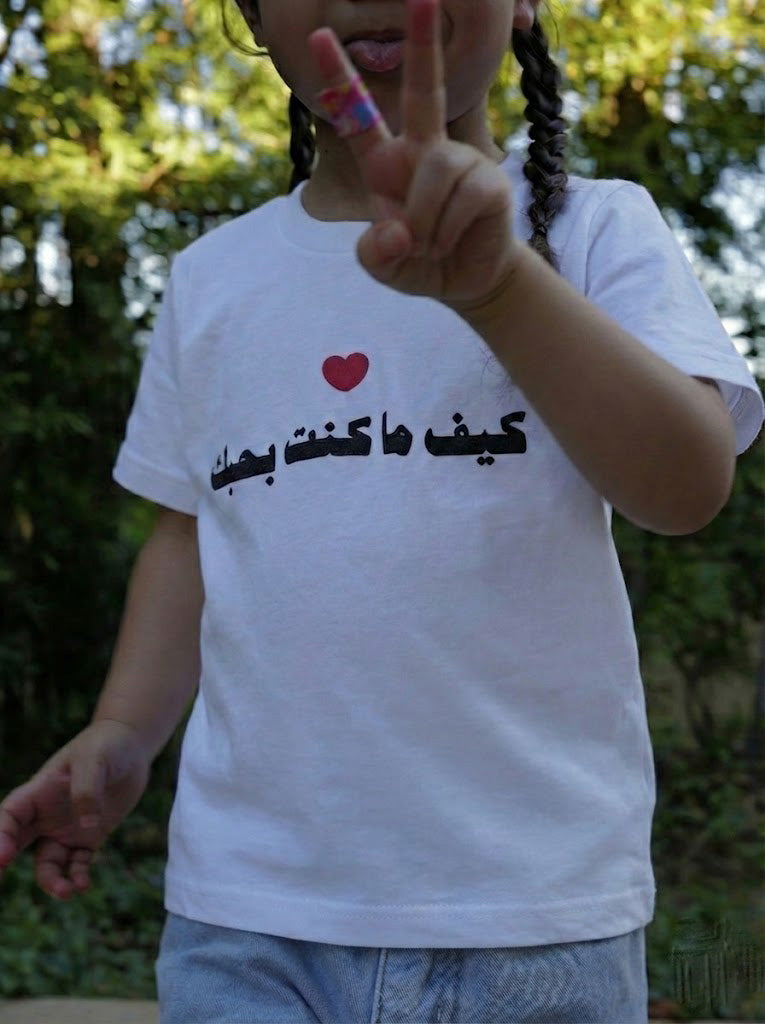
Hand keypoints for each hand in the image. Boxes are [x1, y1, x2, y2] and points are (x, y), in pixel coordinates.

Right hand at [0, 720, 150, 899]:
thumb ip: (87, 790)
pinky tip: (83, 884)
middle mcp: (46, 814)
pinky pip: (76, 863)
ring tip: (68, 892)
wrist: (131, 748)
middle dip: (2, 864)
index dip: (0, 837)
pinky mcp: (90, 837)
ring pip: (47, 862)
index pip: (9, 816)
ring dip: (52, 881)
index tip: (4, 857)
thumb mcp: (95, 760)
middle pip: (15, 843)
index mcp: (39, 791)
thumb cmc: (107, 745)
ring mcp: (66, 827)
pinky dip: (77, 876)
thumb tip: (87, 827)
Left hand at [310, 0, 521, 310]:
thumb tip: (396, 232)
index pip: (360, 116)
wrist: (467, 282)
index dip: (340, 79)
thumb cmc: (420, 263)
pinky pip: (461, 197)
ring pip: (434, 173)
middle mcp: (426, 151)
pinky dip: (446, 232)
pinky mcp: (490, 181)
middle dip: (422, 42)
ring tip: (428, 245)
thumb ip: (375, 255)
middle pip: (426, 89)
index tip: (318, 37)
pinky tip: (450, 242)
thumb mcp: (383, 267)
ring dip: (424, 223)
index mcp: (389, 163)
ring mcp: (461, 161)